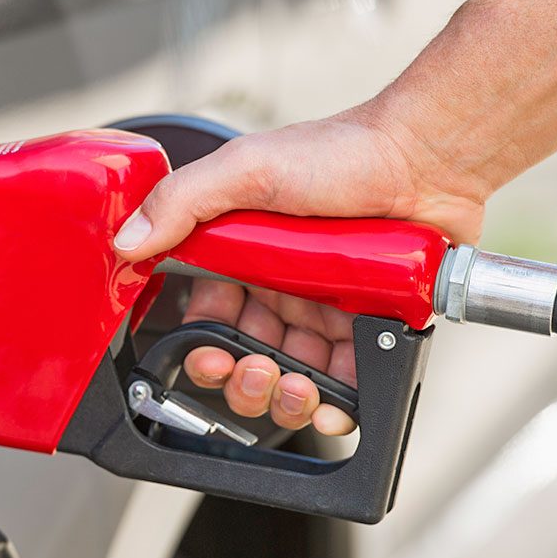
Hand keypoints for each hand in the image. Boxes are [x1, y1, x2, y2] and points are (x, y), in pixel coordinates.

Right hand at [113, 105, 487, 433]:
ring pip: (294, 376)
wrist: (428, 157)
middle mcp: (283, 285)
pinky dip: (337, 405)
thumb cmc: (343, 152)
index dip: (203, 346)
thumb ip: (181, 202)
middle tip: (253, 372)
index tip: (206, 356)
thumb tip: (127, 241)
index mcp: (245, 253)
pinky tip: (331, 405)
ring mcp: (329, 307)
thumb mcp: (246, 168)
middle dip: (243, 381)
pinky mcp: (373, 324)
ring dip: (285, 398)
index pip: (210, 316)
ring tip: (295, 387)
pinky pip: (349, 380)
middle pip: (248, 356)